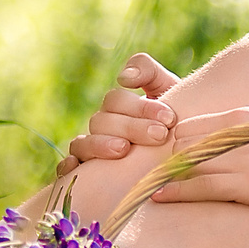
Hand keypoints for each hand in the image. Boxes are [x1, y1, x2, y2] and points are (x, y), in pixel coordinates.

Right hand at [53, 52, 181, 178]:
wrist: (182, 158)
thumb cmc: (177, 123)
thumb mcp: (168, 90)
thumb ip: (148, 72)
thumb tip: (123, 77)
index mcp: (119, 107)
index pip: (116, 101)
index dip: (140, 107)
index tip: (169, 119)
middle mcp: (102, 127)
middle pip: (102, 122)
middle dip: (131, 127)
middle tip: (159, 135)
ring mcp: (91, 151)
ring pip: (82, 144)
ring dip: (99, 145)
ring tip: (124, 149)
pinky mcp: (85, 175)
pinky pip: (66, 171)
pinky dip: (67, 167)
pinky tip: (76, 166)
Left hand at [146, 107, 248, 219]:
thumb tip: (246, 154)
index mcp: (245, 117)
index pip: (191, 125)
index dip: (171, 144)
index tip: (156, 161)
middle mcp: (237, 131)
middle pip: (180, 140)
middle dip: (158, 159)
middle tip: (137, 178)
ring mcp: (242, 156)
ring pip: (184, 162)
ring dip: (158, 176)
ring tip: (136, 191)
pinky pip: (201, 185)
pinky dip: (176, 190)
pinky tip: (158, 197)